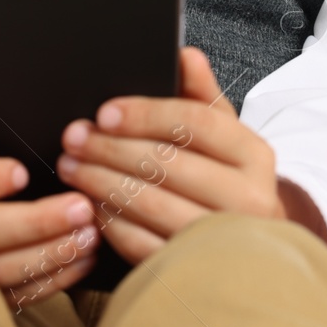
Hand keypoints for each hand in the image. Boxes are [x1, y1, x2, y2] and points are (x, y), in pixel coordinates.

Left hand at [56, 46, 318, 263]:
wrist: (248, 248)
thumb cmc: (225, 179)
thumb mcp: (223, 135)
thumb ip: (201, 95)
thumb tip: (186, 56)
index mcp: (255, 154)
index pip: (195, 123)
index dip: (145, 114)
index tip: (104, 112)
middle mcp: (249, 199)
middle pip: (168, 164)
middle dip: (110, 148)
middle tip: (73, 138)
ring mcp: (224, 241)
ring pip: (151, 205)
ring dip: (101, 183)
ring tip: (72, 167)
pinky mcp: (196, 270)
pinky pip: (143, 244)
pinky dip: (111, 223)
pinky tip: (90, 205)